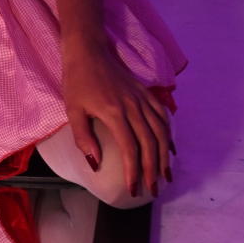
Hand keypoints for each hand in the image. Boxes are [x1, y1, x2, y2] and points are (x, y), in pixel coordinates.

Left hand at [62, 41, 173, 197]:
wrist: (89, 52)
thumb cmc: (77, 82)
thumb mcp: (73, 111)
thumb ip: (84, 138)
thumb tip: (97, 164)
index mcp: (114, 113)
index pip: (130, 149)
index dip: (133, 172)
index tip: (133, 189)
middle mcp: (133, 107)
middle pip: (150, 144)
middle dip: (152, 170)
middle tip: (152, 191)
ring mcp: (142, 99)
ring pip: (161, 131)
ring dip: (165, 156)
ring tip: (165, 176)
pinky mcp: (146, 93)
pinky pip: (163, 116)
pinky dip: (169, 134)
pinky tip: (170, 149)